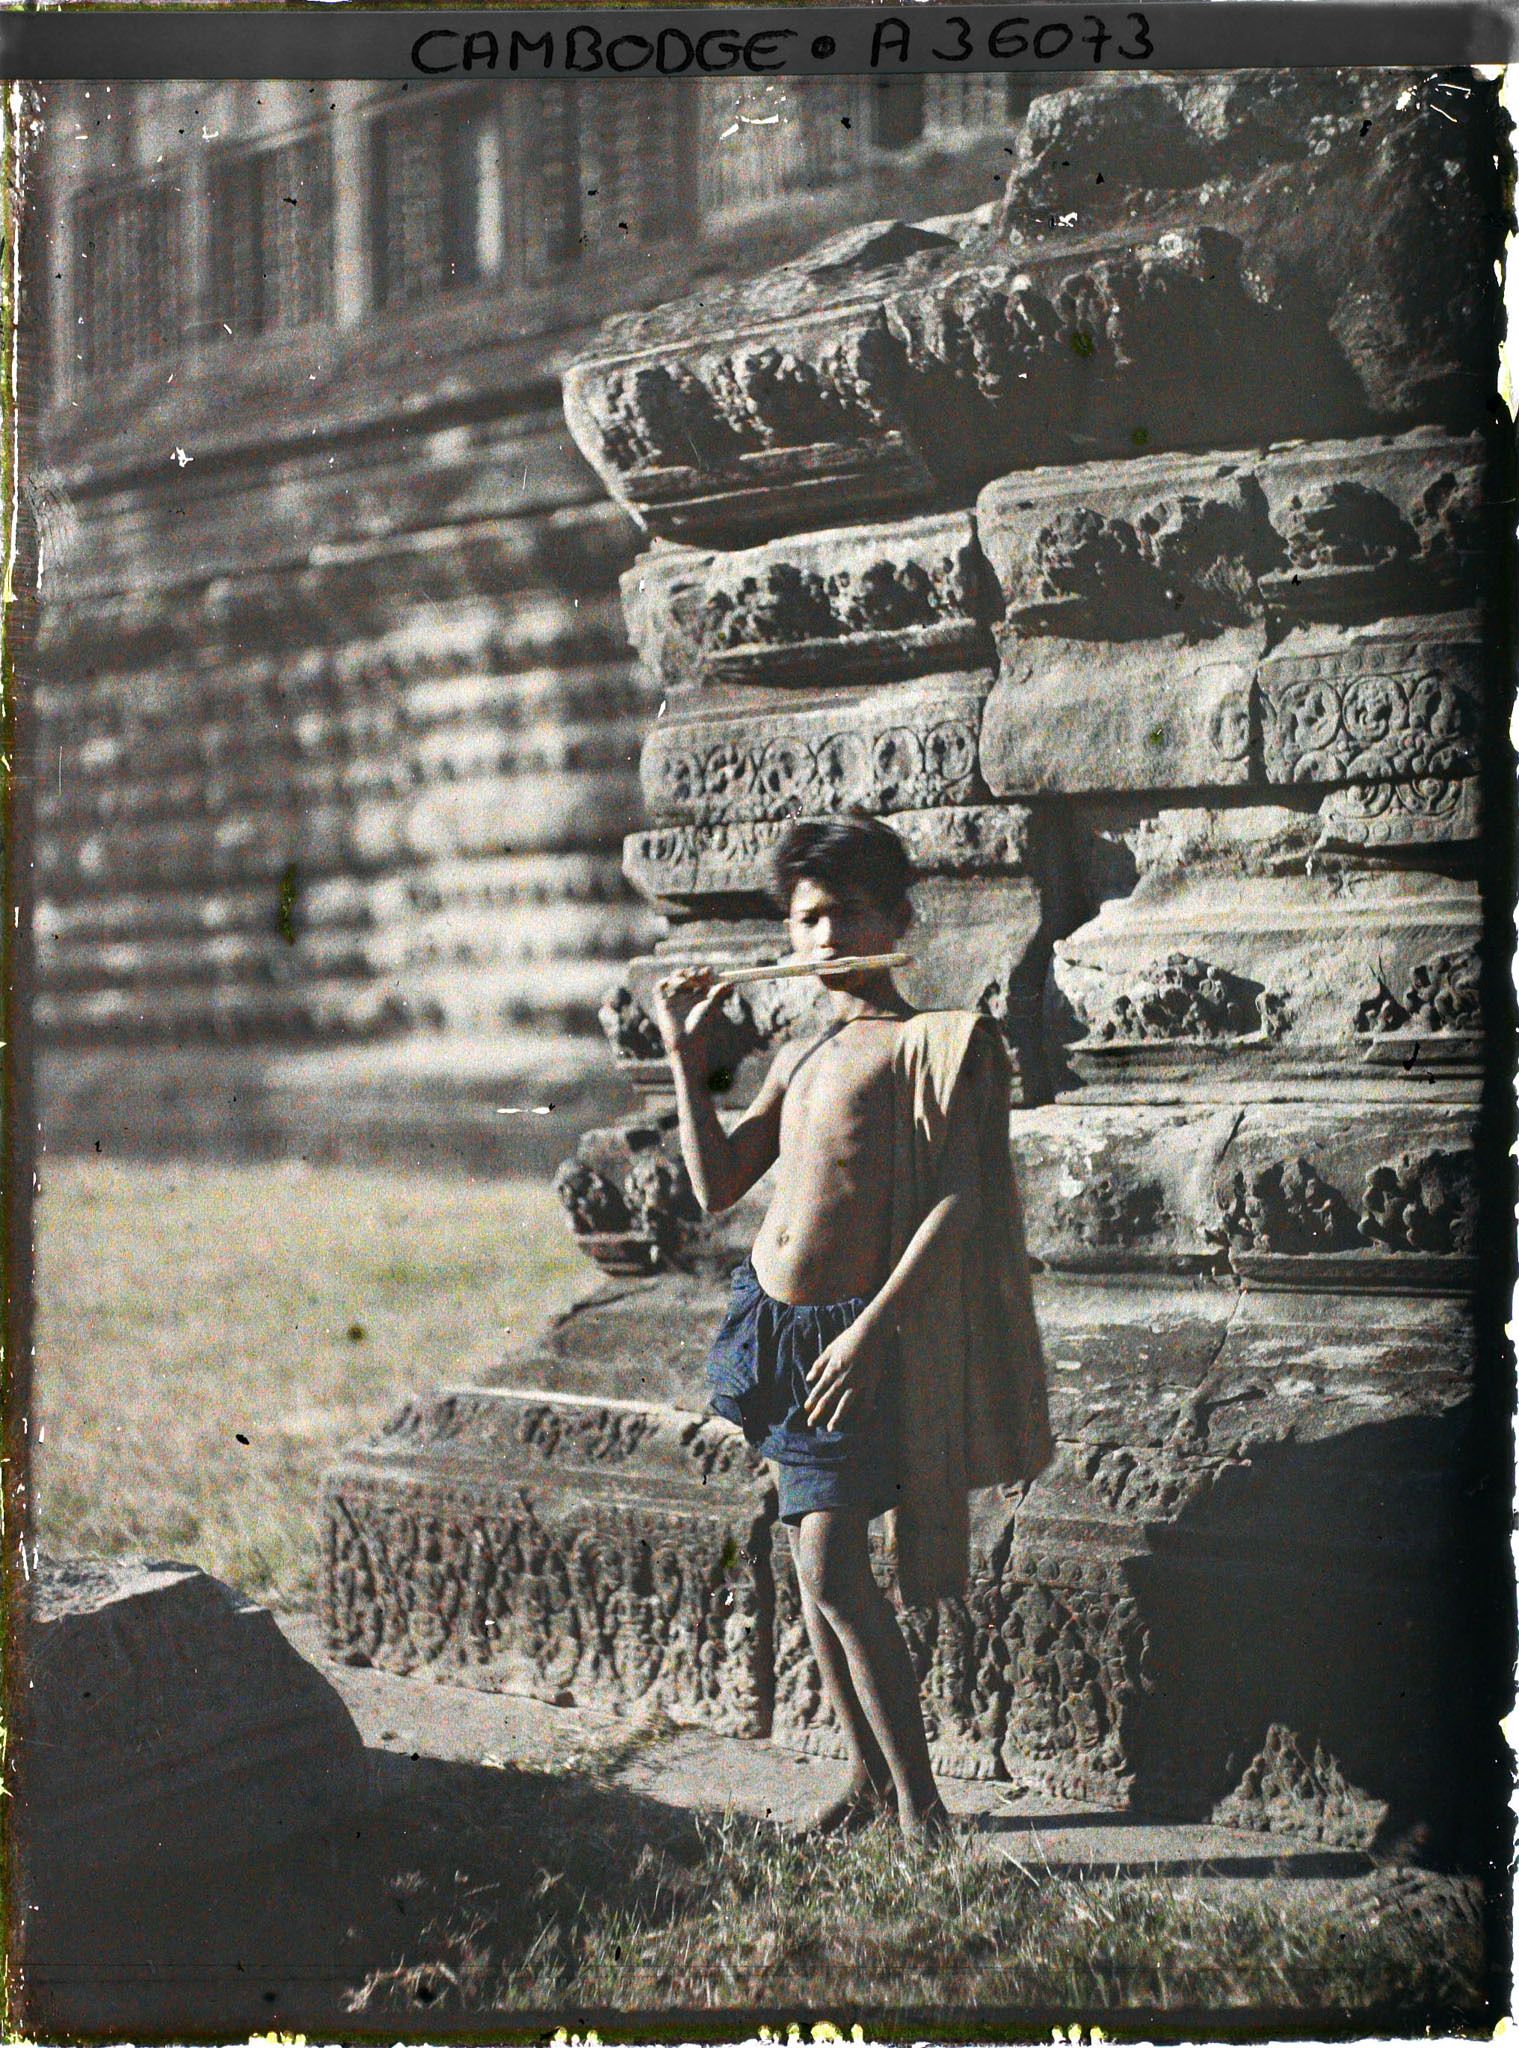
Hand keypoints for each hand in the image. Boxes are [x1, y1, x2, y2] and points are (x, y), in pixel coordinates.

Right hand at [651, 966, 732, 1059]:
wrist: (689, 1042)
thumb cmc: (704, 1027)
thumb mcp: (713, 1006)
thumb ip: (720, 993)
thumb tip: (731, 983)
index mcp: (700, 999)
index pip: (701, 980)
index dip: (705, 974)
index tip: (710, 971)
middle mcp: (686, 999)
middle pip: (688, 978)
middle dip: (693, 972)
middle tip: (700, 973)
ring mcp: (674, 1000)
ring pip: (674, 979)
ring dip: (681, 973)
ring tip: (689, 978)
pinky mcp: (662, 1004)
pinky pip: (659, 988)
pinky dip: (666, 981)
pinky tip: (678, 983)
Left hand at [804, 1314, 887, 1431]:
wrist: (870, 1332)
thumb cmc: (848, 1339)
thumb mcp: (830, 1349)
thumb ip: (819, 1365)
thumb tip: (809, 1378)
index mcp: (833, 1369)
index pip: (819, 1389)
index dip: (812, 1400)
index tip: (807, 1409)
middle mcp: (844, 1378)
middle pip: (829, 1399)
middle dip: (819, 1412)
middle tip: (811, 1424)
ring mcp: (859, 1382)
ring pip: (846, 1403)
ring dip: (837, 1417)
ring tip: (831, 1428)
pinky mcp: (872, 1382)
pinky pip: (867, 1401)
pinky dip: (863, 1412)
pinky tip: (859, 1421)